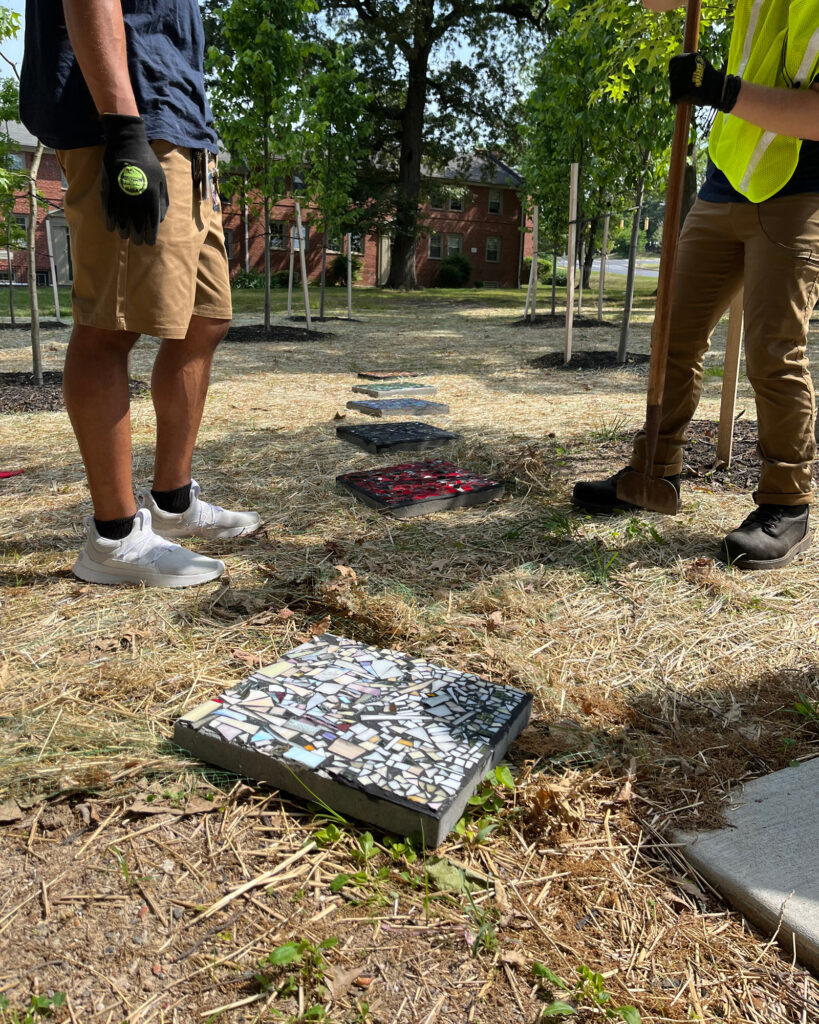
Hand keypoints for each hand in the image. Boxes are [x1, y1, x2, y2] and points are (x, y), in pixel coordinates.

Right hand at [100, 115, 168, 245]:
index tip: (150, 243)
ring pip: (122, 219)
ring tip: (126, 237)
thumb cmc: (148, 162)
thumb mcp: (161, 180)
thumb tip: (160, 220)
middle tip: (138, 242)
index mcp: (151, 195)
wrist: (127, 143)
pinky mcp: (109, 188)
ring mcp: (121, 193)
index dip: (151, 235)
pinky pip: (108, 209)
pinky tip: (111, 228)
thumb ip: (162, 201)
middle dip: (138, 236)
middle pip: (137, 223)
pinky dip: (110, 220)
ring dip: (124, 231)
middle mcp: (137, 197)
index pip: (152, 222)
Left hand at [669, 52, 740, 112]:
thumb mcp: (700, 62)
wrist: (719, 89)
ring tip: (691, 91)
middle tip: (690, 85)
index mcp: (688, 57)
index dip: (674, 70)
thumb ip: (687, 62)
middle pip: (672, 76)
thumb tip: (675, 64)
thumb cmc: (709, 77)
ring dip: (679, 91)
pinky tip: (687, 98)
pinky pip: (673, 99)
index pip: (672, 63)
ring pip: (672, 88)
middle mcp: (684, 67)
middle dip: (677, 82)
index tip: (681, 76)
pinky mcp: (682, 93)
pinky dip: (678, 101)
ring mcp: (683, 80)